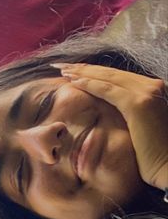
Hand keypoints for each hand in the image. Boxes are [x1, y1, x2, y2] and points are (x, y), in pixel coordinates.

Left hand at [58, 62, 167, 189]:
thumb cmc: (156, 153)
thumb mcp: (144, 125)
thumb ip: (131, 112)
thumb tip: (111, 107)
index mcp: (155, 89)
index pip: (119, 76)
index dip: (96, 72)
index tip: (75, 70)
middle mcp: (153, 86)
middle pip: (112, 73)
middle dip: (85, 68)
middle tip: (63, 65)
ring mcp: (147, 93)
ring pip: (108, 78)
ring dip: (83, 73)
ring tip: (64, 71)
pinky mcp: (139, 104)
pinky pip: (108, 90)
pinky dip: (90, 84)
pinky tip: (74, 82)